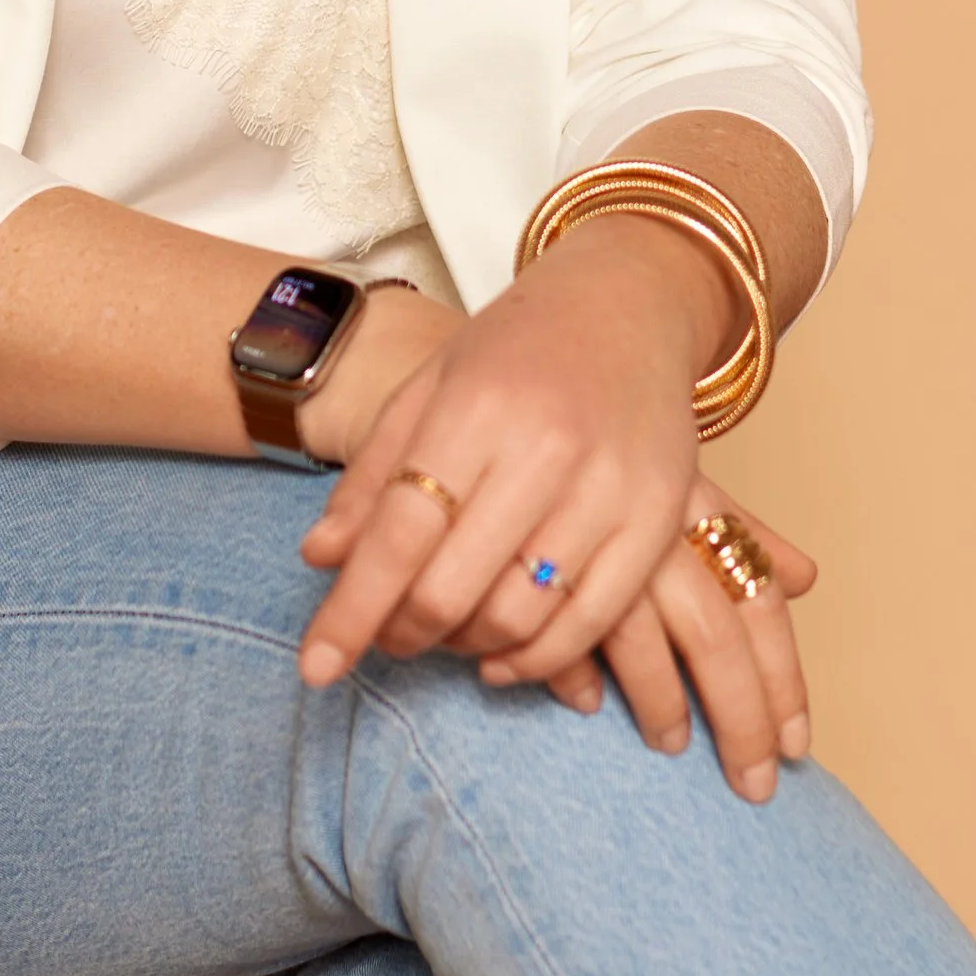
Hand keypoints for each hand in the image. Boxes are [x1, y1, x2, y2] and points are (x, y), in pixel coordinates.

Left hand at [293, 215, 724, 710]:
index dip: (351, 610)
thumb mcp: (428, 388)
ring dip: (465, 646)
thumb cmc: (514, 349)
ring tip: (444, 632)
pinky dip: (536, 659)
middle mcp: (548, 449)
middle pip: (453, 587)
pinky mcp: (659, 520)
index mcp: (476, 407)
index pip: (400, 534)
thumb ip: (373, 477)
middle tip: (385, 636)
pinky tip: (500, 654)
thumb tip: (319, 561)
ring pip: (520, 616)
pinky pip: (591, 622)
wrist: (628, 307)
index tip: (316, 667)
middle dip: (402, 632)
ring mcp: (611, 489)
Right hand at [480, 473, 818, 799]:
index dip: (784, 680)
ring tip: (671, 744)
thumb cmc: (600, 446)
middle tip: (755, 784)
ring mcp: (594, 544)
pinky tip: (585, 704)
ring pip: (645, 647)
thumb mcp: (674, 478)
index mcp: (695, 510)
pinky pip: (561, 633)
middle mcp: (654, 530)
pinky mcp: (530, 560)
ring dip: (662, 706)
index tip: (798, 744)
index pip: (760, 603)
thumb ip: (738, 529)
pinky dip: (574, 675)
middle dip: (743, 721)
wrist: (514, 395)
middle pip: (717, 639)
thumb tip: (809, 578)